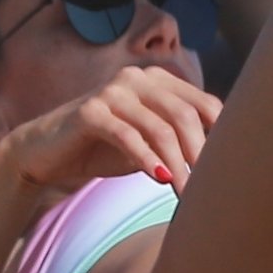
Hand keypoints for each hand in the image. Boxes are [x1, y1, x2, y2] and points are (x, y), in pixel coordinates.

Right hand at [0, 65, 220, 201]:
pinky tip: (159, 180)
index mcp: (158, 80)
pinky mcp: (90, 111)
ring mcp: (112, 91)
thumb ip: (179, 141)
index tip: (227, 171)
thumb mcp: (148, 143)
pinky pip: (127, 135)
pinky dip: (146, 159)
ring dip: (176, 165)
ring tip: (184, 193)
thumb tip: (225, 161)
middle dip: (200, 154)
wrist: (46, 153)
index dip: (220, 136)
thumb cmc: (104, 149)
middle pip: (185, 114)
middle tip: (207, 188)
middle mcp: (138, 78)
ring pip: (159, 127)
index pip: (204, 104)